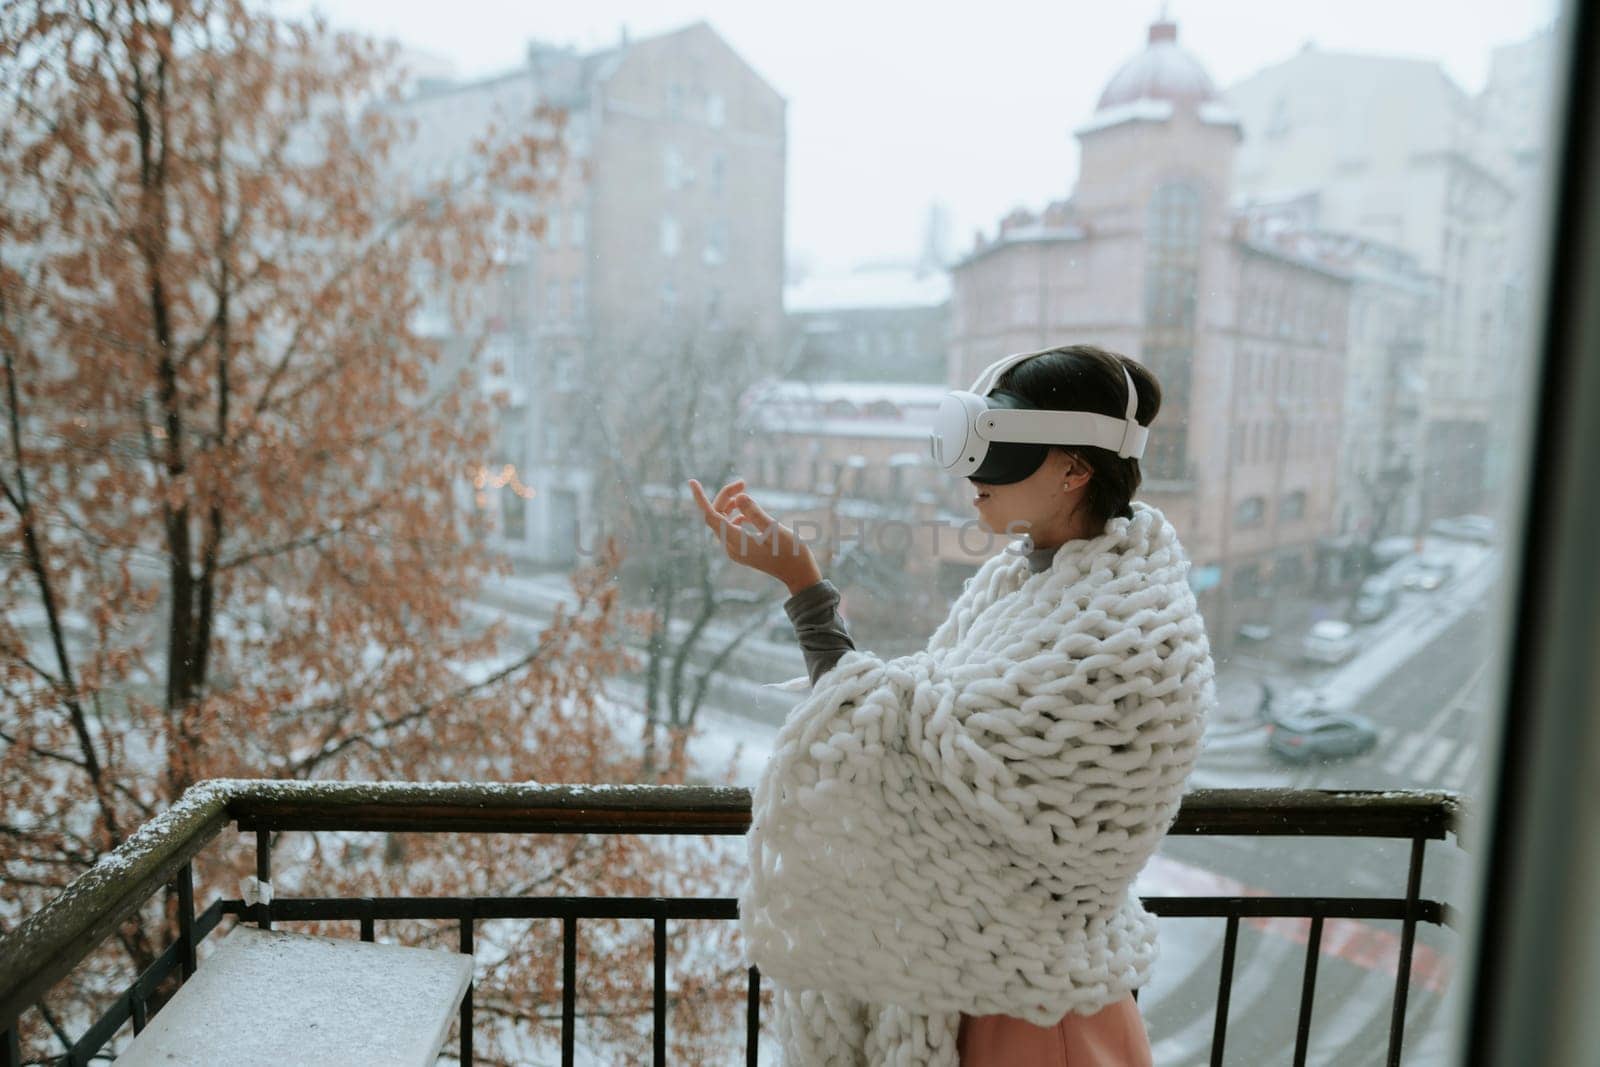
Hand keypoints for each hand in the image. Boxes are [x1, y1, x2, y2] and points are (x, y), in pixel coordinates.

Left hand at [687, 477, 822, 594]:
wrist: (799, 576)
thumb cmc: (792, 554)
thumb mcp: (775, 530)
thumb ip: (755, 513)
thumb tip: (738, 496)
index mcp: (736, 543)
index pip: (711, 517)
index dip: (701, 499)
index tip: (692, 481)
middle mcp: (731, 547)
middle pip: (716, 516)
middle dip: (725, 497)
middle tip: (743, 482)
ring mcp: (736, 550)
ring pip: (722, 522)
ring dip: (729, 505)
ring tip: (744, 491)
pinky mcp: (742, 550)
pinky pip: (730, 528)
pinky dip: (736, 515)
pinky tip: (748, 512)